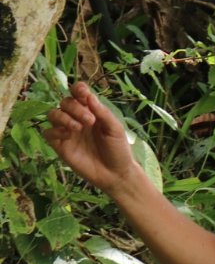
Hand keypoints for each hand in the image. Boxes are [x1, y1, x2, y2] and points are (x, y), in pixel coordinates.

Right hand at [42, 82, 140, 196]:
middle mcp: (77, 119)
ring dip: (64, 117)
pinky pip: (49, 133)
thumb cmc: (118, 149)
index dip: (78, 89)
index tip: (83, 92)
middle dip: (75, 108)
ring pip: (53, 114)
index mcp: (91, 112)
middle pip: (65, 102)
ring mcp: (67, 132)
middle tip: (90, 120)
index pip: (79, 94)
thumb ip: (102, 113)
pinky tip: (69, 136)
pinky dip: (56, 131)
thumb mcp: (115, 129)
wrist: (115, 174)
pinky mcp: (60, 145)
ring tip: (79, 128)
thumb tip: (89, 95)